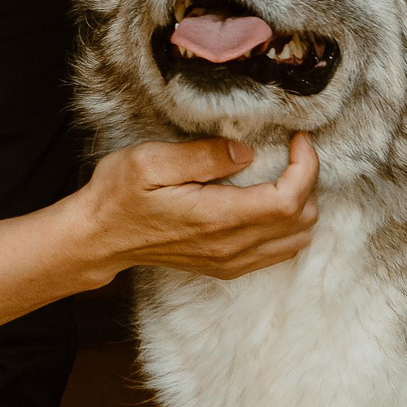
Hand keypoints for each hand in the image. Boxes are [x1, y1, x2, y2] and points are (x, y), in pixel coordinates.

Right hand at [77, 134, 319, 278]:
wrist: (100, 238)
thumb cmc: (119, 194)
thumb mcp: (151, 162)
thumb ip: (203, 156)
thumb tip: (246, 152)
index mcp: (216, 218)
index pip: (288, 200)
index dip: (306, 167)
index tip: (299, 139)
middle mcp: (230, 246)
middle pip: (302, 220)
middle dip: (306, 181)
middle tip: (289, 151)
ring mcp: (231, 261)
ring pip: (297, 239)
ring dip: (301, 204)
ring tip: (283, 173)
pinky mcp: (227, 266)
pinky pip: (279, 251)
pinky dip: (289, 224)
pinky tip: (270, 198)